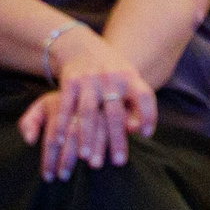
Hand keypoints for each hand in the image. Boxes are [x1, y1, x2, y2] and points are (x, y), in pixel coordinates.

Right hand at [18, 31, 156, 178]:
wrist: (83, 47)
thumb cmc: (111, 71)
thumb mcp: (129, 80)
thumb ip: (136, 103)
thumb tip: (140, 131)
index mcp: (131, 77)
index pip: (145, 97)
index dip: (148, 115)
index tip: (146, 135)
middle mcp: (112, 79)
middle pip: (116, 114)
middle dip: (117, 139)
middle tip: (119, 162)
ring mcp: (90, 81)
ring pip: (89, 114)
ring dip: (88, 138)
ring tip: (88, 159)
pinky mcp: (70, 82)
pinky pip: (66, 108)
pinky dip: (63, 125)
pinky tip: (61, 141)